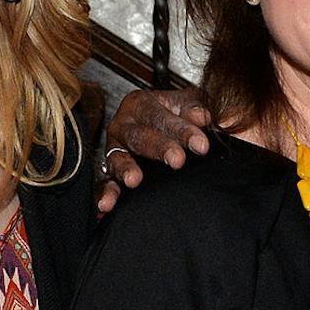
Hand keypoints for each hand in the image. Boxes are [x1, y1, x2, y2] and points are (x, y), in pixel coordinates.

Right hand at [96, 87, 211, 213]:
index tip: (202, 145)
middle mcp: (123, 125)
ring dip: (126, 169)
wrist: (167, 131)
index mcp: (140, 104)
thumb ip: (196, 110)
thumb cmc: (179, 114)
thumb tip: (203, 117)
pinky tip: (106, 205)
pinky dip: (106, 194)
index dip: (182, 131)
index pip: (161, 117)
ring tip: (134, 180)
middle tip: (178, 160)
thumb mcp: (189, 106)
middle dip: (159, 148)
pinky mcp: (111, 173)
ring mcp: (114, 150)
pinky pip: (106, 184)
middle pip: (139, 137)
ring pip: (118, 159)